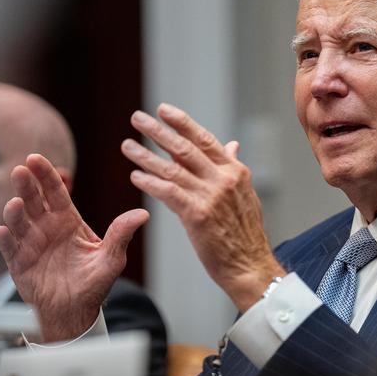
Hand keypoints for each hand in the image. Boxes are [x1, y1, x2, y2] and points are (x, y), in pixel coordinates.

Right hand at [0, 154, 148, 341]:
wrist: (75, 311)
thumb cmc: (93, 282)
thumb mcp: (112, 258)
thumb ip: (121, 234)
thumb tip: (143, 214)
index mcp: (67, 220)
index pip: (55, 191)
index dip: (45, 175)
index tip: (35, 158)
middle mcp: (46, 228)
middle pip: (33, 201)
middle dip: (26, 185)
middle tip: (20, 171)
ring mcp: (30, 244)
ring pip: (19, 222)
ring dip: (14, 212)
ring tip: (15, 205)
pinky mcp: (18, 263)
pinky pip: (9, 249)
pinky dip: (6, 240)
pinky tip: (3, 231)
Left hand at [122, 103, 284, 311]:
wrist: (249, 265)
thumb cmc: (245, 234)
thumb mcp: (245, 195)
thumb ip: (233, 168)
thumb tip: (232, 145)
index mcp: (235, 171)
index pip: (205, 139)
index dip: (182, 123)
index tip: (163, 110)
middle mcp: (224, 179)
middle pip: (185, 148)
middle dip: (158, 131)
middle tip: (137, 118)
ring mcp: (211, 196)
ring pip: (172, 168)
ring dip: (145, 155)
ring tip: (127, 145)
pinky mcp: (198, 215)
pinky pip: (168, 192)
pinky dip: (150, 182)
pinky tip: (136, 176)